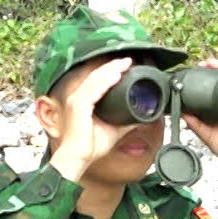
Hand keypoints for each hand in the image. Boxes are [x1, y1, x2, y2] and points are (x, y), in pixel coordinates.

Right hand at [48, 56, 135, 181]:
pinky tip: (116, 75)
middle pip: (96, 76)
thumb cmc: (90, 146)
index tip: (126, 66)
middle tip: (128, 60)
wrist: (78, 158)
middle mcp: (78, 98)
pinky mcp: (78, 107)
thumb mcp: (114, 131)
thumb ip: (125, 121)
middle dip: (113, 66)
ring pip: (95, 79)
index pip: (97, 81)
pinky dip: (105, 81)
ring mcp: (76, 101)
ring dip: (111, 70)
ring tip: (125, 64)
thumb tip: (141, 117)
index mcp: (83, 101)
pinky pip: (93, 90)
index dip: (111, 71)